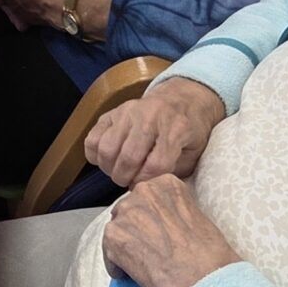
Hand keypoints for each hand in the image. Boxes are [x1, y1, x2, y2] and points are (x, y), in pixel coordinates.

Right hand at [84, 82, 227, 189]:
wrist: (180, 99)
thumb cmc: (188, 131)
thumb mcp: (195, 152)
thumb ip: (176, 170)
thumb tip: (150, 187)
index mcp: (177, 128)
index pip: (157, 164)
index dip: (148, 182)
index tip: (146, 186)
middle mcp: (150, 117)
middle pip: (129, 158)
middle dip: (126, 179)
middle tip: (130, 182)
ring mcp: (127, 112)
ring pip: (107, 149)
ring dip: (110, 169)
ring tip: (119, 172)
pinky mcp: (111, 113)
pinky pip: (92, 140)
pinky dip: (95, 157)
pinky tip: (108, 161)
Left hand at [102, 175, 236, 286]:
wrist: (203, 280)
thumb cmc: (210, 256)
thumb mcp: (198, 217)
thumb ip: (175, 211)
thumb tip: (164, 223)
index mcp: (166, 183)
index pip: (147, 196)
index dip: (151, 217)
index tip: (157, 230)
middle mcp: (143, 191)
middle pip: (128, 211)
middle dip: (135, 229)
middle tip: (149, 249)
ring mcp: (126, 213)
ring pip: (117, 230)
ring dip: (126, 246)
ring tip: (143, 265)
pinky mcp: (113, 237)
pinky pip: (109, 253)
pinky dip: (118, 266)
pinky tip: (133, 275)